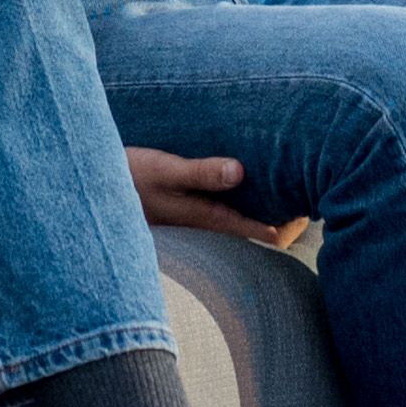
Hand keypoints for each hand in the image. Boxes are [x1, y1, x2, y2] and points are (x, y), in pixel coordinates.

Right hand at [127, 146, 308, 247]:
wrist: (92, 190)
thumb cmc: (129, 177)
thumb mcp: (164, 171)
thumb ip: (201, 172)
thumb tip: (241, 170)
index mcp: (211, 219)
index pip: (270, 235)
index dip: (295, 222)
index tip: (311, 200)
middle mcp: (211, 225)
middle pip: (266, 232)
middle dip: (291, 213)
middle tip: (312, 185)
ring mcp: (201, 220)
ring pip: (249, 220)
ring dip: (271, 203)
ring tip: (292, 176)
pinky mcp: (192, 210)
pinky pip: (232, 210)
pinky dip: (249, 197)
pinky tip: (251, 173)